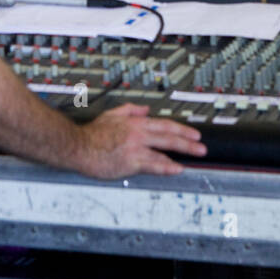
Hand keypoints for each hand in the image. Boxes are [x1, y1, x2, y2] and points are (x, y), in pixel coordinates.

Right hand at [74, 103, 206, 177]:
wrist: (78, 146)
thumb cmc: (91, 134)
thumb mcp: (112, 114)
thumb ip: (130, 110)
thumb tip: (145, 109)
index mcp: (135, 122)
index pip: (164, 124)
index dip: (182, 129)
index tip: (193, 134)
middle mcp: (138, 134)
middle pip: (169, 136)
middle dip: (188, 142)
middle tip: (201, 147)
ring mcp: (136, 148)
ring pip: (164, 150)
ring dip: (182, 154)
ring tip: (195, 157)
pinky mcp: (131, 162)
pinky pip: (153, 165)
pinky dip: (167, 167)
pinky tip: (177, 169)